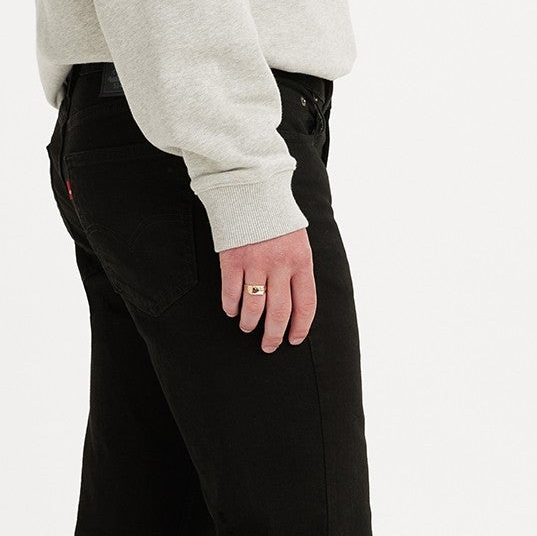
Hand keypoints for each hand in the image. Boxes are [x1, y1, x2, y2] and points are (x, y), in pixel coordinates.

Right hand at [219, 227, 315, 351]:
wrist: (252, 189)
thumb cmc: (276, 217)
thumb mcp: (298, 240)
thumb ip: (298, 268)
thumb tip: (295, 301)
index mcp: (301, 261)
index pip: (306, 304)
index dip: (300, 327)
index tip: (293, 340)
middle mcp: (280, 265)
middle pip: (279, 312)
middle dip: (273, 335)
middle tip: (269, 346)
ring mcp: (255, 263)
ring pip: (253, 307)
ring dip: (249, 323)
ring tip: (247, 327)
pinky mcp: (232, 259)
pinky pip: (231, 292)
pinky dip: (230, 306)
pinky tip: (231, 311)